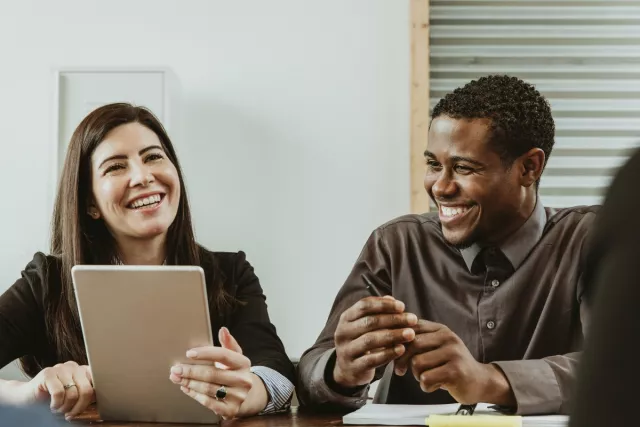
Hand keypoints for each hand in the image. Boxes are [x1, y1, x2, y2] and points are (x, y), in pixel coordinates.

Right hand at [19, 361, 94, 420]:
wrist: (27, 397)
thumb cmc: (53, 399)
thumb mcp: (74, 398)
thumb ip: (86, 396)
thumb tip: (100, 404)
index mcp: (84, 371)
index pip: (97, 384)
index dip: (91, 401)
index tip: (83, 410)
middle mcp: (74, 367)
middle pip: (87, 390)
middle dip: (79, 407)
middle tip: (69, 414)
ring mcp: (61, 368)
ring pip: (73, 393)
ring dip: (65, 408)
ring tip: (58, 410)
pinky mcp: (48, 373)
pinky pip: (59, 393)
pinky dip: (56, 404)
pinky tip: (52, 406)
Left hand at [170, 327, 254, 418]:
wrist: (246, 396)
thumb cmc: (234, 371)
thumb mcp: (234, 356)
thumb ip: (228, 343)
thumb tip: (223, 330)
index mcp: (243, 363)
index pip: (223, 355)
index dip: (205, 353)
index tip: (189, 353)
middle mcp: (243, 380)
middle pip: (212, 373)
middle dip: (191, 371)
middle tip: (176, 368)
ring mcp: (238, 396)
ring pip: (208, 388)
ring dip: (189, 383)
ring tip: (177, 378)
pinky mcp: (231, 409)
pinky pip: (208, 402)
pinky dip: (194, 394)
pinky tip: (186, 388)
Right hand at [333, 295, 417, 387]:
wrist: (347, 370)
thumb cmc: (361, 342)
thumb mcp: (365, 326)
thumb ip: (377, 312)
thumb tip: (391, 298)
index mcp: (346, 318)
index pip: (364, 305)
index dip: (383, 304)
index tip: (402, 306)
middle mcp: (342, 333)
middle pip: (369, 322)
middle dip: (394, 319)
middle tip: (413, 319)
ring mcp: (346, 351)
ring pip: (370, 340)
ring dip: (393, 335)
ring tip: (411, 334)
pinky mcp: (353, 367)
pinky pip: (372, 359)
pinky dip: (388, 353)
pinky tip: (401, 349)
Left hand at [394, 320, 513, 405]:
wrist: (480, 381)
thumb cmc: (451, 365)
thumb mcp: (437, 347)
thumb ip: (419, 341)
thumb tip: (390, 339)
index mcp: (441, 329)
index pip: (412, 327)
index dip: (398, 340)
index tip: (392, 351)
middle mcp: (448, 337)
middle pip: (412, 344)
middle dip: (402, 359)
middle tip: (400, 370)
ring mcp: (453, 353)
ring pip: (418, 363)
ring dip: (416, 375)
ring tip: (425, 377)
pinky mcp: (455, 371)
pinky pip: (426, 378)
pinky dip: (425, 386)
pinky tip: (434, 385)